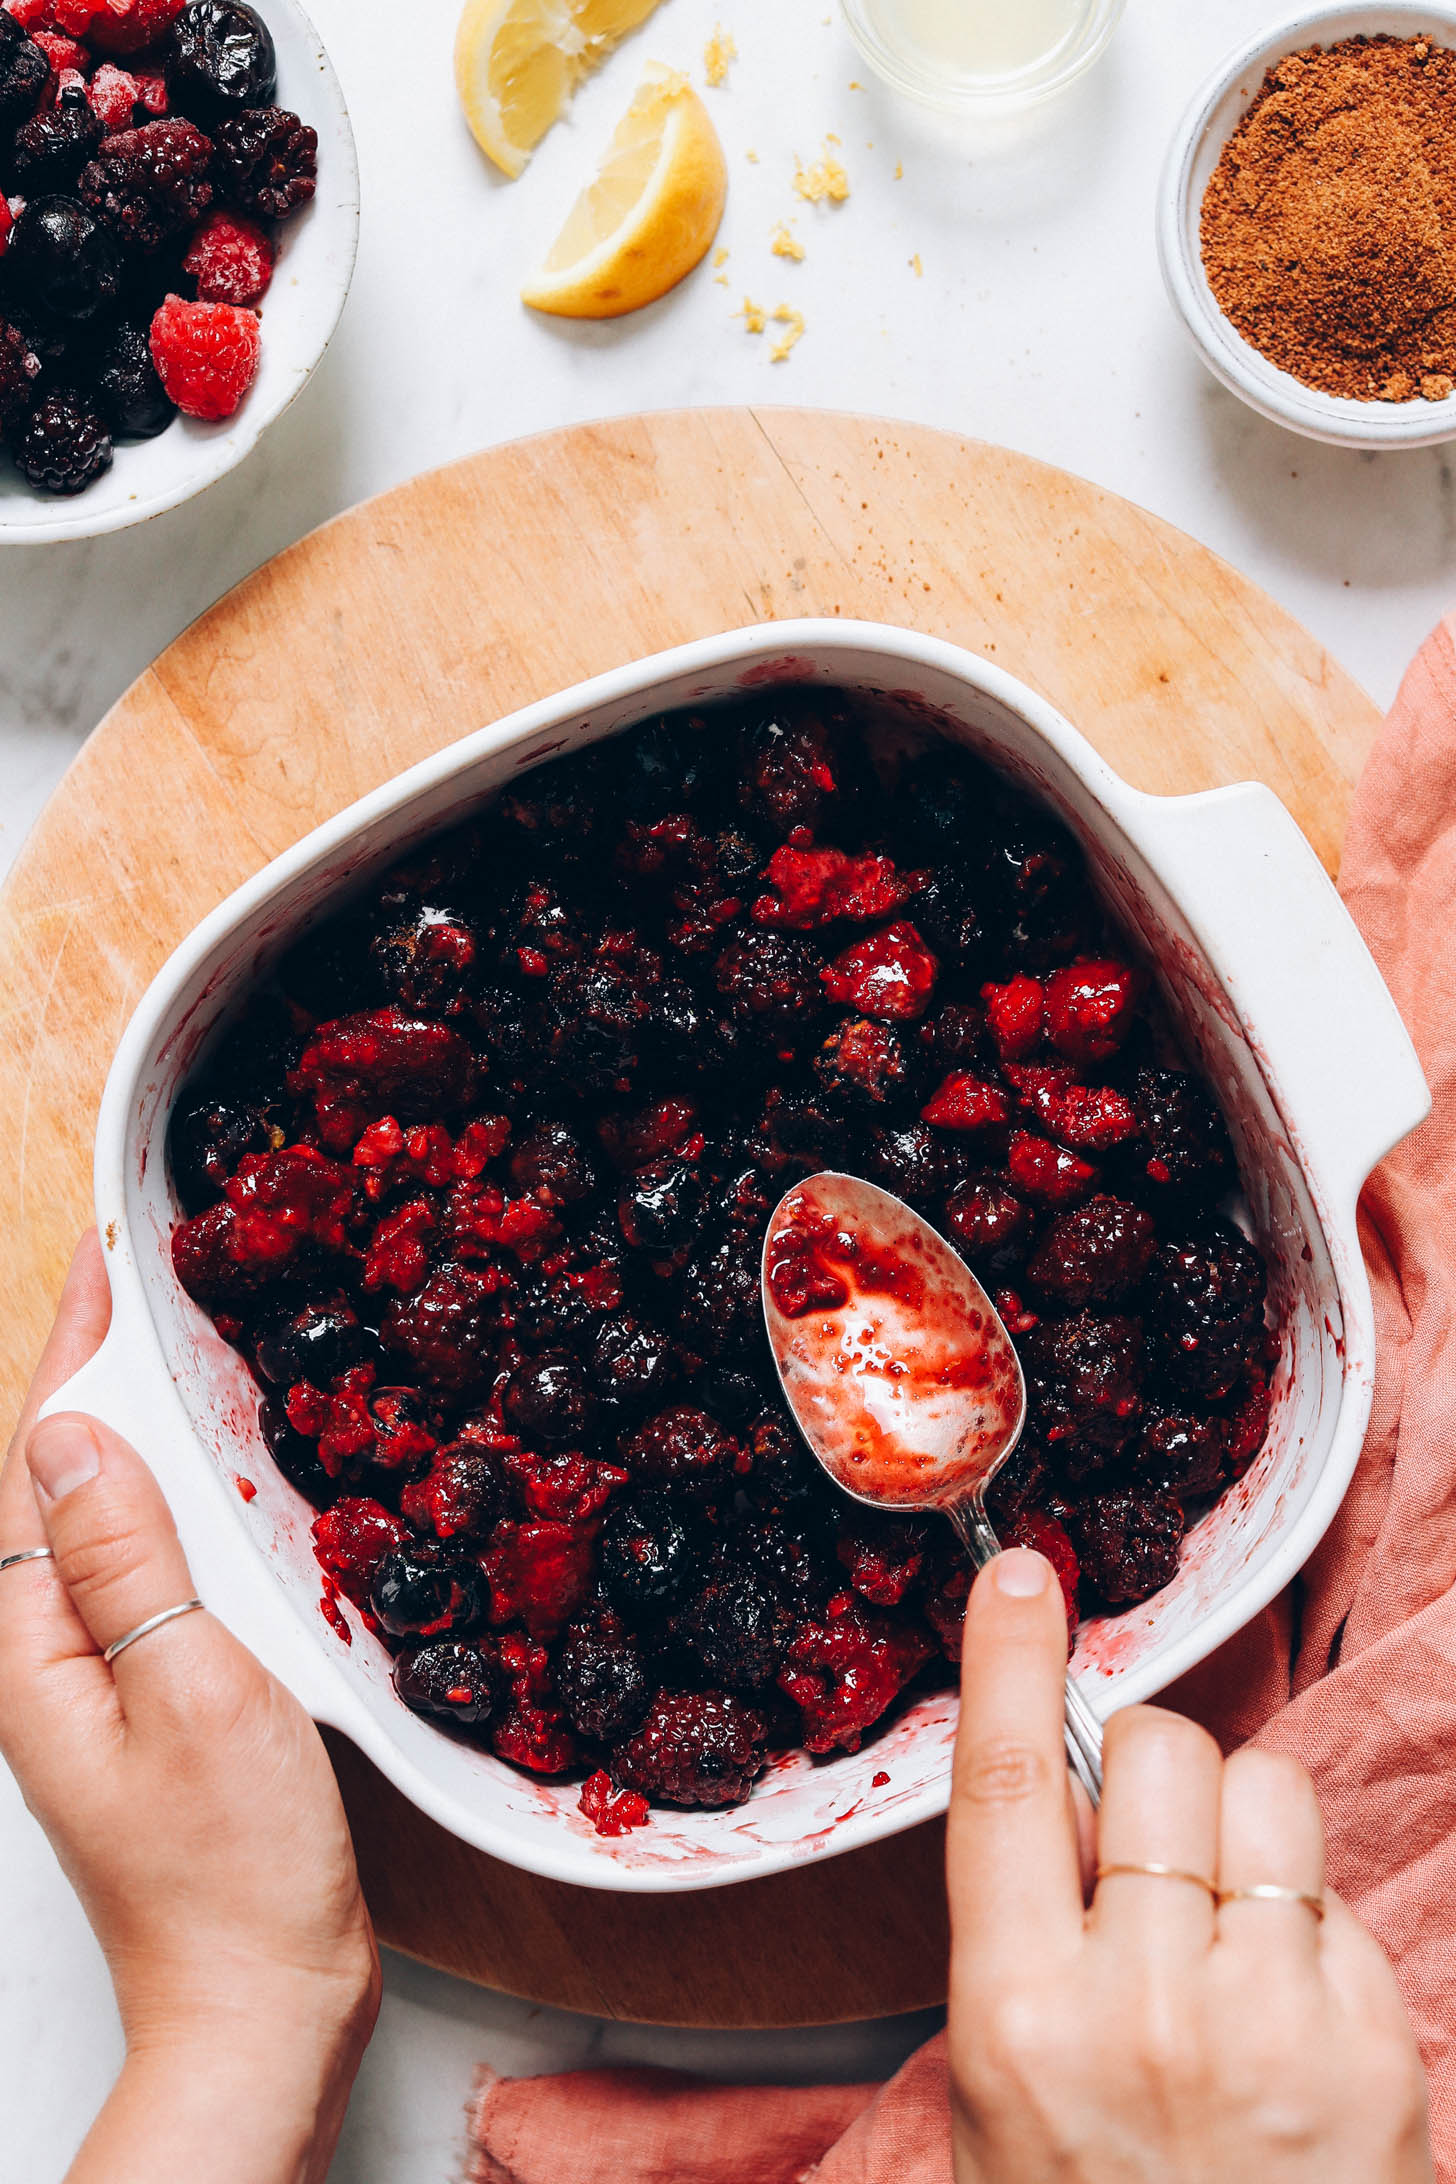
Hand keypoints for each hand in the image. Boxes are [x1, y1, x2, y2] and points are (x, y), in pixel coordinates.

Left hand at [0, 1233, 379, 2183]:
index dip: (69, 1352)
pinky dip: (182, 1507)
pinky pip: (153, 1573)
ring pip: (110, 1523)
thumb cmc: (228, 1871)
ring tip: (183, 1352)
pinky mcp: (151, 1703)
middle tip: (152, 1283)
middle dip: (97, 1374)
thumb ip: (126, 1559)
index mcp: (35, 1644)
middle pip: (62, 1481)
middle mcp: (50, 1657)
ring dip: (140, 1434)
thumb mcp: (187, 1688)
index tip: (101, 1261)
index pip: (39, 1458)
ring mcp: (97, 1683)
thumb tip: (73, 1434)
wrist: (258, 2006)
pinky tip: (223, 1489)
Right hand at [945, 1548, 1431, 2182]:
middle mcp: (1142, 2006)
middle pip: (1153, 1756)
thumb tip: (1065, 1801)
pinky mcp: (1372, 2046)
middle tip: (1150, 1845)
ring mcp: (1268, 2022)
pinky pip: (1334, 1895)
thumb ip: (1024, 1948)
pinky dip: (1310, 1925)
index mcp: (1018, 2019)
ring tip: (1228, 1925)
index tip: (1021, 1572)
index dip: (1009, 1661)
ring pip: (1261, 1794)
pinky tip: (1290, 2016)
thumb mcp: (1004, 2104)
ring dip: (1240, 1826)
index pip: (1004, 1789)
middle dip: (1153, 1768)